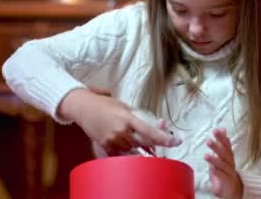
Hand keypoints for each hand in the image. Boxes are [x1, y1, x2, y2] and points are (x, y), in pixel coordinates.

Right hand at [59, 88, 180, 154]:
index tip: (176, 141)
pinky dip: (127, 151)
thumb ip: (141, 117)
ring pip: (133, 151)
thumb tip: (160, 125)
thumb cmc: (107, 105)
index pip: (150, 132)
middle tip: (156, 140)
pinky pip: (121, 154)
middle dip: (152, 144)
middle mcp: (121, 131)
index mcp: (128, 118)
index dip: (165, 139)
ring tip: (136, 138)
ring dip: (140, 148)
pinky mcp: (105, 147)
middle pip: (143, 144)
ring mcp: (112, 140)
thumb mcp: (126, 107)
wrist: (84, 108)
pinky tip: (126, 143)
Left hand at [204, 128, 242, 198]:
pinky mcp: (226, 181)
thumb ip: (222, 142)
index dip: (222, 138)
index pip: (226, 145)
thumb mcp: (223, 155)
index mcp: (229, 155)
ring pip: (222, 165)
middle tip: (208, 141)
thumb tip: (222, 128)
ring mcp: (229, 172)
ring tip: (206, 155)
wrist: (232, 188)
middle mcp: (230, 162)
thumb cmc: (225, 169)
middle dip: (217, 147)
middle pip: (224, 154)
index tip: (216, 131)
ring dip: (214, 160)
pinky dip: (216, 172)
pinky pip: (222, 176)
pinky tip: (211, 168)